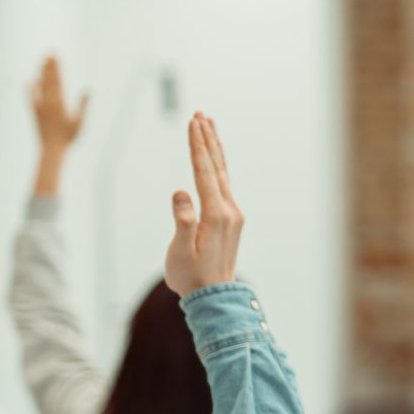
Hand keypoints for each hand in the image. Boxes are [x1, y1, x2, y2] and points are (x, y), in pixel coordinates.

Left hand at [28, 56, 89, 151]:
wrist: (52, 149)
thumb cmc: (69, 137)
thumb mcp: (80, 121)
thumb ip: (83, 104)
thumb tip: (87, 90)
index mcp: (59, 102)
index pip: (57, 80)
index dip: (56, 67)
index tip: (55, 56)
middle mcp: (48, 102)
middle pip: (48, 80)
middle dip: (49, 66)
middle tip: (49, 54)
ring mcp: (40, 107)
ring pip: (40, 86)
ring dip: (41, 73)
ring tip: (42, 62)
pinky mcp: (35, 112)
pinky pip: (31, 97)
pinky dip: (30, 88)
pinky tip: (30, 80)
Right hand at [164, 112, 245, 294]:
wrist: (214, 299)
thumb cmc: (192, 277)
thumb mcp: (181, 252)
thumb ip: (182, 221)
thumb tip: (181, 193)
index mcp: (216, 214)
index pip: (205, 172)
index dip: (198, 146)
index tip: (193, 122)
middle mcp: (229, 210)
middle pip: (217, 166)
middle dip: (208, 139)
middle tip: (201, 114)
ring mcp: (232, 214)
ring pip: (222, 173)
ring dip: (214, 149)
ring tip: (208, 127)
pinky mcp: (230, 220)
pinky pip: (223, 184)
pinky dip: (217, 166)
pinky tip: (214, 160)